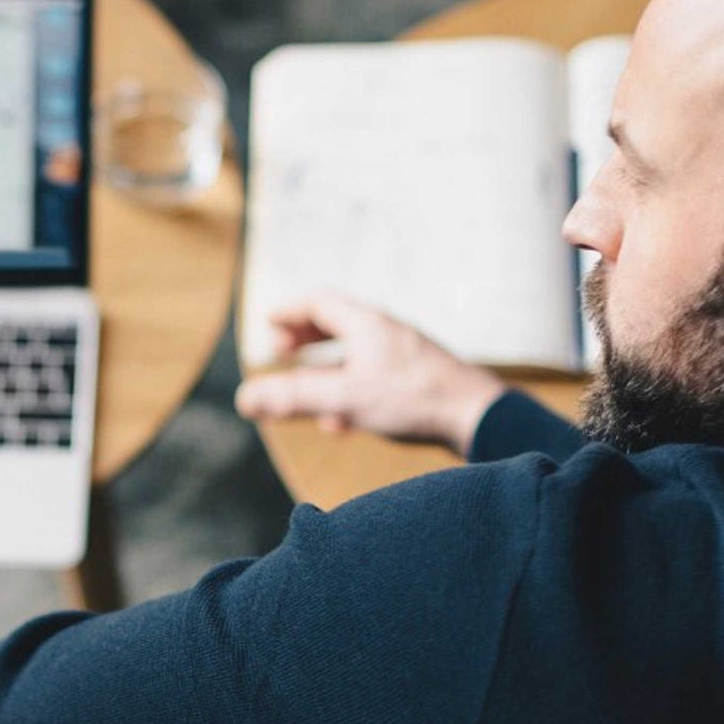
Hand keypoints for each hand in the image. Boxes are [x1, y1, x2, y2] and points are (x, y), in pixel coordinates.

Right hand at [235, 291, 505, 453]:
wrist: (478, 417)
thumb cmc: (414, 400)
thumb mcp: (344, 399)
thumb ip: (293, 398)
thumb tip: (245, 398)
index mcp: (368, 324)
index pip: (320, 303)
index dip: (289, 312)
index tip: (268, 324)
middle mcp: (388, 332)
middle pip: (338, 324)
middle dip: (305, 338)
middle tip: (281, 352)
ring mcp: (406, 355)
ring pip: (357, 352)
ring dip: (327, 366)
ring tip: (307, 387)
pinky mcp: (420, 381)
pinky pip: (375, 375)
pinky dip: (349, 388)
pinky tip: (343, 420)